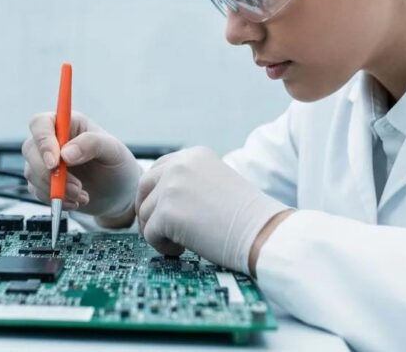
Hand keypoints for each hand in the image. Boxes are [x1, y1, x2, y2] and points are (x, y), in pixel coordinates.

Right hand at [22, 111, 139, 223]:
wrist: (119, 194)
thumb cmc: (118, 165)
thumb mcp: (113, 150)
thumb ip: (92, 144)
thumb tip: (65, 153)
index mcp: (68, 124)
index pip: (41, 123)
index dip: (43, 141)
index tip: (55, 162)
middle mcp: (53, 140)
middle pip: (30, 149)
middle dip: (49, 172)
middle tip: (75, 186)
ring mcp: (46, 162)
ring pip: (32, 173)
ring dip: (56, 189)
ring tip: (82, 195)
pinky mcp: (44, 183)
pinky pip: (37, 191)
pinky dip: (56, 200)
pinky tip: (76, 201)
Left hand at [135, 147, 289, 273]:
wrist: (262, 232)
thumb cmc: (245, 217)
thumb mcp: (216, 182)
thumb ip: (189, 182)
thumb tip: (157, 198)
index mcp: (194, 155)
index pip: (158, 169)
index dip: (155, 194)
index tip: (162, 211)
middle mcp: (179, 165)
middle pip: (143, 188)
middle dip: (148, 211)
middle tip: (161, 231)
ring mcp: (171, 187)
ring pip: (145, 214)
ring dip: (159, 232)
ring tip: (184, 242)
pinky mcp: (167, 212)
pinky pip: (149, 234)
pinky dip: (163, 247)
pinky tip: (184, 249)